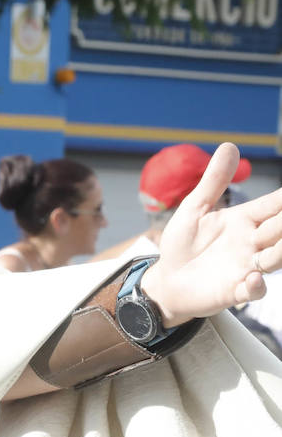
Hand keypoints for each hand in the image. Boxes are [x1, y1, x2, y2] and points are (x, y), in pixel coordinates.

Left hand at [141, 143, 281, 325]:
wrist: (167, 280)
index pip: (275, 205)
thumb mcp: (194, 208)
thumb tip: (230, 146)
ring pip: (276, 258)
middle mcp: (253, 242)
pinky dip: (256, 286)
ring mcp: (247, 267)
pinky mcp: (235, 290)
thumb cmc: (182, 244)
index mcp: (245, 220)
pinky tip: (253, 279)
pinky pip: (253, 290)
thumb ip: (213, 181)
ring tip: (276, 248)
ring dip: (280, 252)